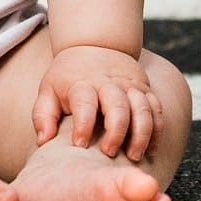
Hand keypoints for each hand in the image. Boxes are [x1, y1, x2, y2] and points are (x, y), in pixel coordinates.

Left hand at [32, 45, 161, 161]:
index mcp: (82, 83)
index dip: (82, 125)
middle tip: (109, 153)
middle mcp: (108, 83)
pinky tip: (151, 148)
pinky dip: (157, 129)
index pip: (84, 103)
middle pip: (118, 107)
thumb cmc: (68, 77)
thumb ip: (43, 115)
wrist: (95, 45)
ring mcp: (130, 86)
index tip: (80, 145)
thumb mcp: (48, 90)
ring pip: (142, 109)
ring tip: (134, 156)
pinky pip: (157, 109)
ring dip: (142, 134)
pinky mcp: (145, 89)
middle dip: (116, 132)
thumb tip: (43, 141)